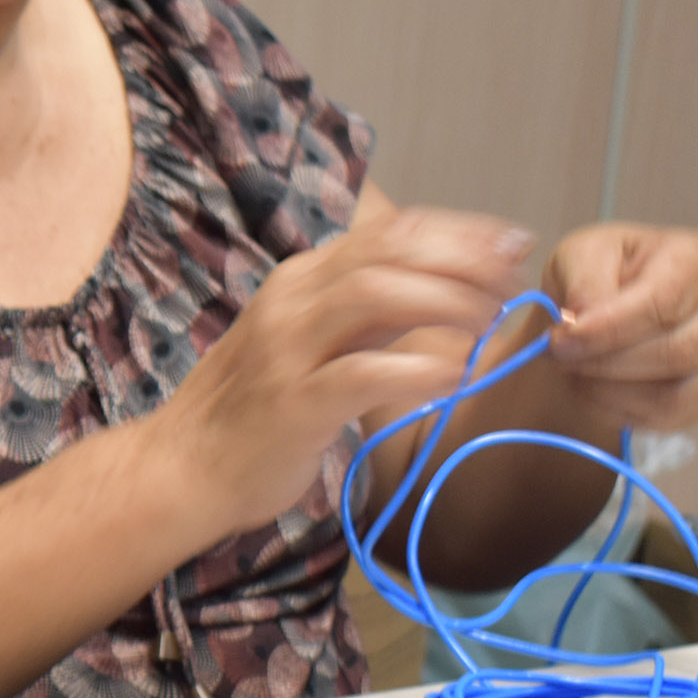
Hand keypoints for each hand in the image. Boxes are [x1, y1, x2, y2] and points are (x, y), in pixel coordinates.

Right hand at [155, 207, 532, 533]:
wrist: (183, 466)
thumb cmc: (258, 408)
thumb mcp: (310, 341)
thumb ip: (366, 315)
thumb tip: (449, 293)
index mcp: (300, 279)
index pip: (390, 231)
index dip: (460, 232)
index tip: (512, 246)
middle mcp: (291, 300)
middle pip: (388, 253)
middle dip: (463, 261)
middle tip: (514, 285)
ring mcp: (287, 349)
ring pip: (375, 296)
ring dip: (447, 304)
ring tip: (491, 328)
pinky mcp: (293, 402)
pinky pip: (363, 373)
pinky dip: (418, 370)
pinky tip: (456, 378)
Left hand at [543, 222, 697, 429]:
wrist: (614, 300)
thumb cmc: (604, 271)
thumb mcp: (583, 254)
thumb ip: (584, 281)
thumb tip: (582, 319)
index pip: (662, 304)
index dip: (607, 330)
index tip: (560, 340)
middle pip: (674, 353)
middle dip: (605, 362)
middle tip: (560, 357)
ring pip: (675, 394)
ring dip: (610, 391)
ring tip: (574, 372)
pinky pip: (671, 418)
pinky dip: (622, 411)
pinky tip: (593, 391)